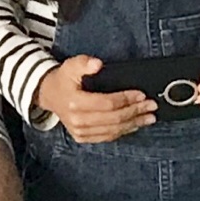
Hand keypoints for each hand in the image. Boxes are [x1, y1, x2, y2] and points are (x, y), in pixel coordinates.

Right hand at [34, 55, 154, 143]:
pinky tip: (134, 125)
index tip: (141, 94)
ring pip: (113, 131)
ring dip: (134, 124)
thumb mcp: (70, 65)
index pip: (107, 103)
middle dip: (135, 112)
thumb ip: (84, 63)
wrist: (49, 94)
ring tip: (149, 117)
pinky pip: (107, 137)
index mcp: (75, 103)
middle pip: (113, 119)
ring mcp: (80, 132)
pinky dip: (123, 131)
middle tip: (151, 106)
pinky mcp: (83, 138)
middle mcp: (78, 120)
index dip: (126, 99)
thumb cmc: (63, 79)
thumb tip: (98, 64)